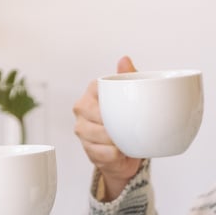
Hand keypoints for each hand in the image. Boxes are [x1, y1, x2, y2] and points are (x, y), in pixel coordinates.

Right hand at [72, 56, 142, 201]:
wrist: (128, 150)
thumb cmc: (128, 118)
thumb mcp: (133, 95)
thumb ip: (129, 77)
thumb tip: (124, 59)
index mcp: (92, 91)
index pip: (98, 90)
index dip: (113, 101)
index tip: (127, 107)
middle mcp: (82, 109)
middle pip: (96, 115)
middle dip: (115, 123)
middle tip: (131, 127)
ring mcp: (82, 129)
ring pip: (98, 135)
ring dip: (116, 140)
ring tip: (127, 139)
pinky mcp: (87, 150)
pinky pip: (101, 153)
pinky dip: (114, 154)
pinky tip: (121, 151)